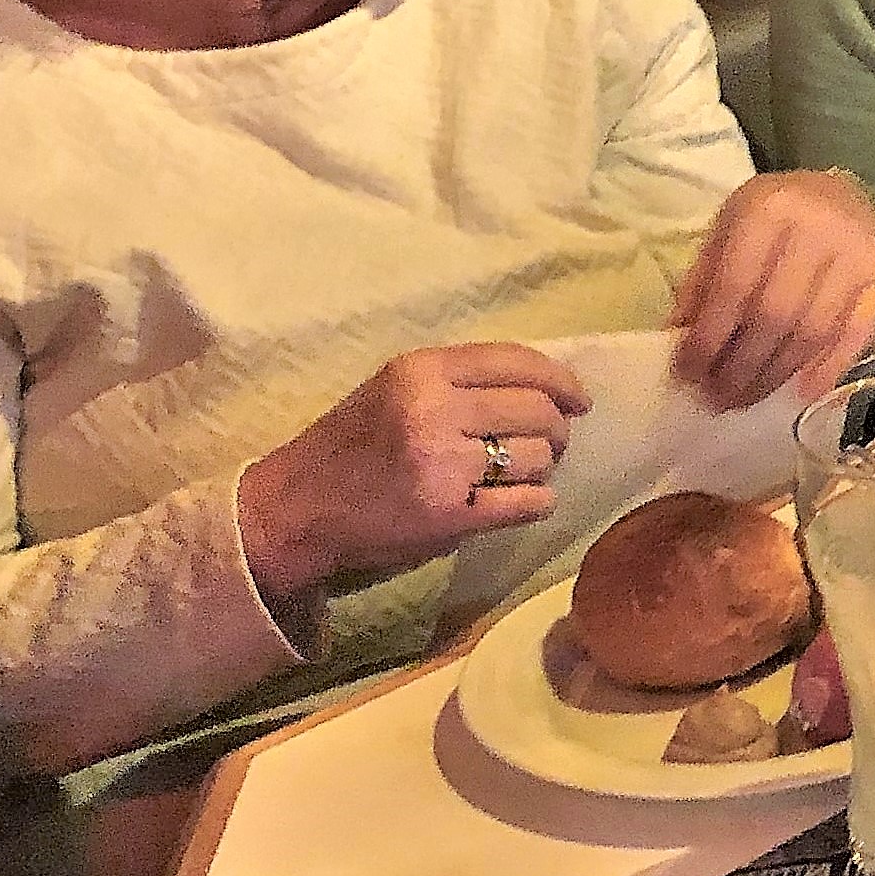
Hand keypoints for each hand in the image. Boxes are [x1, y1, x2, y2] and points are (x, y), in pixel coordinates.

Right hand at [237, 344, 593, 601]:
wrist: (294, 509)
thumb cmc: (349, 446)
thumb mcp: (393, 389)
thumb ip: (458, 381)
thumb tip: (545, 386)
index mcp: (421, 370)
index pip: (518, 361)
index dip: (562, 380)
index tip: (580, 400)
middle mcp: (434, 410)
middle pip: (538, 410)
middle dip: (558, 428)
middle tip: (553, 442)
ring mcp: (443, 464)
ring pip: (537, 457)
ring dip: (543, 468)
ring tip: (523, 473)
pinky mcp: (449, 515)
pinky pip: (527, 503)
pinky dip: (538, 502)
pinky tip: (526, 501)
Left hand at [673, 171, 874, 409]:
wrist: (839, 192)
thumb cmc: (774, 214)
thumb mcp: (727, 227)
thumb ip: (704, 279)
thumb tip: (679, 340)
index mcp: (769, 210)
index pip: (735, 287)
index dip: (709, 337)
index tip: (688, 374)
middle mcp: (818, 231)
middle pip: (776, 315)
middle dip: (742, 366)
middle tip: (718, 398)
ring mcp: (857, 257)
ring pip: (813, 332)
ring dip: (776, 374)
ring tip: (746, 399)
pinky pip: (855, 334)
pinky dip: (829, 368)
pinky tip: (802, 393)